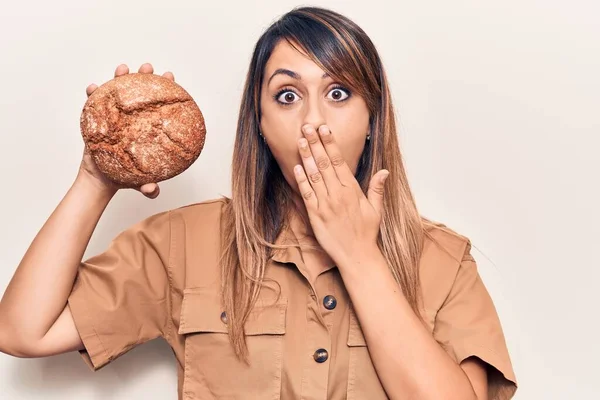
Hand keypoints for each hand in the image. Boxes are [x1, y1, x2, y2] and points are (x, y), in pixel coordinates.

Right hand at [77, 63, 174, 198]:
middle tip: (148, 67)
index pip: (158, 105)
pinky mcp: (97, 119)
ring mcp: (114, 116)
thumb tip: (153, 191)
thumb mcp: (140, 183)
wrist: (102, 181)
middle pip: (139, 92)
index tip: (171, 77)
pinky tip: (92, 87)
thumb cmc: (126, 178)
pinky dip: (92, 93)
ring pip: (117, 92)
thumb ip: (148, 187)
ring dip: (119, 77)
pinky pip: (93, 103)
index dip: (165, 89)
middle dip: (144, 75)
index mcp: (147, 127)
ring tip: (123, 68)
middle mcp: (132, 118)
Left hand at [293, 124, 389, 266]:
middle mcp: (338, 194)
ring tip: (300, 140)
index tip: (324, 129)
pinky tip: (297, 166)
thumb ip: (377, 189)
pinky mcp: (315, 215)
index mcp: (352, 189)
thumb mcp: (376, 209)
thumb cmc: (366, 233)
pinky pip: (307, 194)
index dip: (330, 143)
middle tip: (307, 126)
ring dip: (306, 156)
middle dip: (315, 143)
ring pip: (314, 175)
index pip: (339, 160)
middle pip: (324, 163)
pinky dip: (301, 180)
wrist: (357, 256)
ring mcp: (325, 204)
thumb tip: (384, 171)